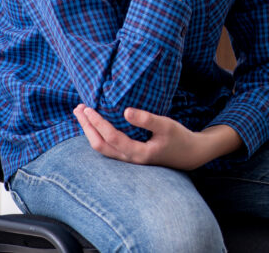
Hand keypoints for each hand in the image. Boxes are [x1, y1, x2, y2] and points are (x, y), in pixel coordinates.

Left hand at [74, 105, 234, 170]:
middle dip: (87, 127)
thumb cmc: (179, 138)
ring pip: (101, 148)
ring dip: (89, 131)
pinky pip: (107, 147)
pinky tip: (95, 125)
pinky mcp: (130, 156)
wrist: (190, 155)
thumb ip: (146, 119)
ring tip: (82, 115)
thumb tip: (126, 111)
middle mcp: (130, 159)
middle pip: (100, 145)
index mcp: (139, 153)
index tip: (88, 108)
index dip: (98, 123)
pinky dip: (97, 135)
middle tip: (78, 109)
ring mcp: (128, 160)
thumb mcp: (166, 125)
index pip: (111, 138)